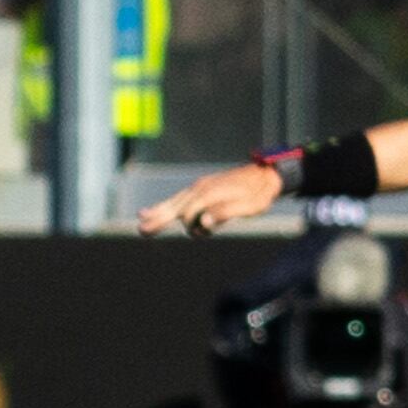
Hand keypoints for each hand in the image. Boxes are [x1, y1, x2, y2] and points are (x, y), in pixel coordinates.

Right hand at [137, 161, 284, 236]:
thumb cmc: (259, 194)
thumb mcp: (248, 207)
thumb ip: (226, 213)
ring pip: (174, 202)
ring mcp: (199, 187)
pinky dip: (164, 205)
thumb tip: (204, 222)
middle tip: (142, 232)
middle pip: (175, 207)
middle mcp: (200, 189)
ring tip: (141, 222)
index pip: (190, 214)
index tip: (204, 233)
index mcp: (209, 194)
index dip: (193, 226)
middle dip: (159, 220)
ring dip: (158, 213)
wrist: (265, 175)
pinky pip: (178, 198)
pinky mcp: (201, 188)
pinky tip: (151, 211)